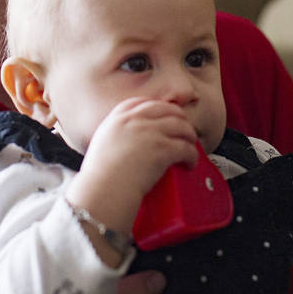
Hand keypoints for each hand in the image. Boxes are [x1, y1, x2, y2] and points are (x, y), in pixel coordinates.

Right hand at [66, 98, 197, 245]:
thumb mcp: (103, 142)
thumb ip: (117, 133)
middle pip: (168, 110)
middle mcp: (135, 120)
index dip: (160, 108)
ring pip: (182, 126)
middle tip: (184, 132)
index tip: (167, 117)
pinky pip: (186, 148)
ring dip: (190, 136)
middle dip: (180, 119)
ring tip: (190, 146)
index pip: (145, 103)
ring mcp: (149, 132)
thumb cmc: (100, 175)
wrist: (103, 190)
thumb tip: (131, 138)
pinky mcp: (162, 149)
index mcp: (119, 117)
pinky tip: (190, 163)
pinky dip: (192, 156)